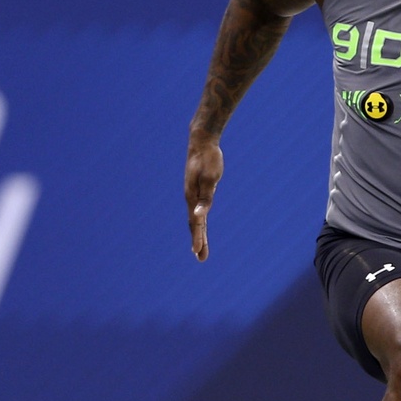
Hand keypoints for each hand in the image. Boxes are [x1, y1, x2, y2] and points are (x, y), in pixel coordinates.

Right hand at [185, 140, 222, 260]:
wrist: (201, 142)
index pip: (195, 224)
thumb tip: (198, 216)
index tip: (198, 253)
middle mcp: (190, 198)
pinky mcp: (198, 189)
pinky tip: (201, 224)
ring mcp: (193, 194)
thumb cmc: (207, 159)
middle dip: (198, 242)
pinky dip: (200, 221)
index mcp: (192, 198)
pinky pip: (199, 210)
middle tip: (201, 258)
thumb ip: (205, 199)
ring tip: (201, 248)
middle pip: (194, 225)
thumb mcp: (209, 179)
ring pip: (196, 219)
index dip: (197, 239)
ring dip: (199, 234)